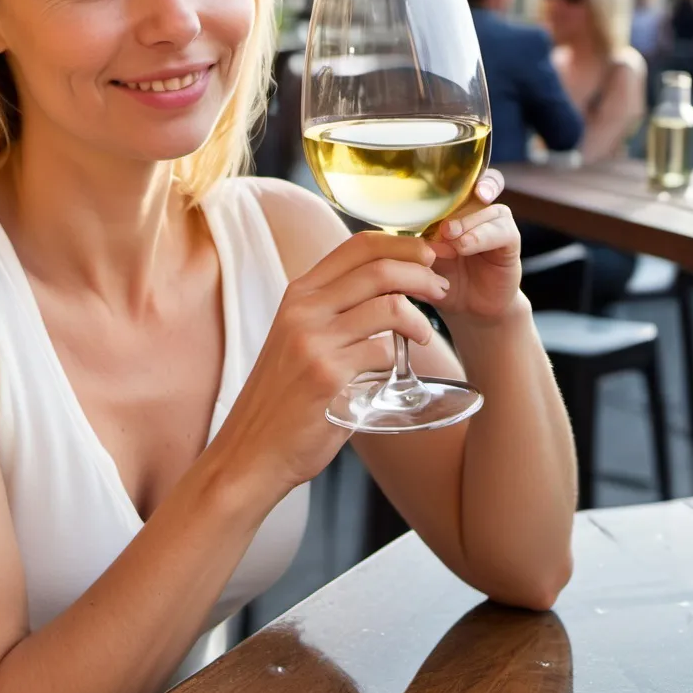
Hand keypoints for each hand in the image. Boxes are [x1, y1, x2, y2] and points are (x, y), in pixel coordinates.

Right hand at [209, 233, 449, 495]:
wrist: (252, 449)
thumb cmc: (283, 397)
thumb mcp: (297, 338)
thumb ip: (333, 312)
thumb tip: (389, 292)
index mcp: (298, 293)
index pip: (358, 245)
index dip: (401, 244)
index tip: (427, 257)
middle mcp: (303, 309)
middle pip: (379, 269)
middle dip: (422, 275)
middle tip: (440, 290)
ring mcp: (314, 341)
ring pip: (389, 306)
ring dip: (419, 320)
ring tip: (425, 335)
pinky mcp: (327, 375)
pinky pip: (383, 353)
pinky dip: (397, 360)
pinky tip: (393, 371)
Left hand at [425, 169, 521, 321]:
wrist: (469, 310)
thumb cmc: (441, 281)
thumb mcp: (422, 263)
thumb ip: (412, 247)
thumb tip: (389, 239)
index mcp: (453, 210)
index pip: (458, 181)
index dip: (455, 176)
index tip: (440, 182)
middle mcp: (476, 212)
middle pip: (475, 189)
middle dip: (458, 203)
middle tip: (442, 227)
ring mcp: (494, 225)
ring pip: (489, 210)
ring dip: (468, 223)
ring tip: (452, 240)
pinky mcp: (509, 242)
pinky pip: (503, 231)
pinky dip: (483, 236)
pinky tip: (466, 246)